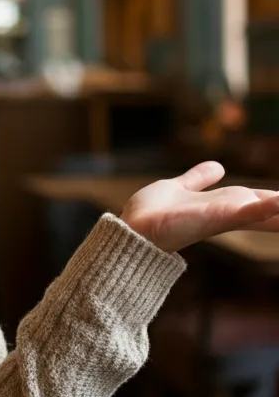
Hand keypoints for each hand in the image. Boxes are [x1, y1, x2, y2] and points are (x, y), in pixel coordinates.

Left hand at [121, 162, 278, 252]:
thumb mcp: (181, 187)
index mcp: (226, 203)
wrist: (132, 228)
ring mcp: (224, 215)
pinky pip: (245, 211)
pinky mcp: (213, 218)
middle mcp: (230, 211)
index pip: (265, 200)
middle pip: (273, 208)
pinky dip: (265, 207)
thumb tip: (217, 167)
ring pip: (266, 210)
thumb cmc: (152, 213)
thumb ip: (199, 179)